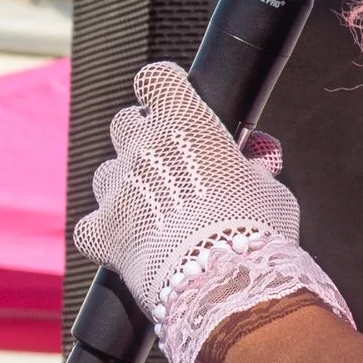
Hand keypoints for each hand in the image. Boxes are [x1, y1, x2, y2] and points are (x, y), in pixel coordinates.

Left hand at [73, 61, 297, 318]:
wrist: (224, 283)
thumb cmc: (256, 233)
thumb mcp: (271, 191)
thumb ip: (254, 172)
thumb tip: (253, 168)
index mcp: (187, 122)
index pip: (156, 79)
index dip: (164, 88)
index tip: (174, 99)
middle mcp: (144, 147)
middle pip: (124, 122)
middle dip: (142, 137)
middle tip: (168, 162)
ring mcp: (117, 188)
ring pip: (107, 172)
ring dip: (126, 184)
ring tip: (154, 212)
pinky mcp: (101, 231)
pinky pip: (91, 225)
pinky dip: (105, 232)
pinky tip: (129, 244)